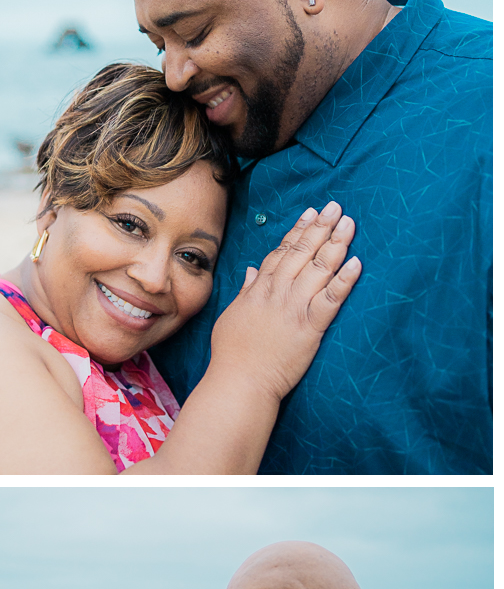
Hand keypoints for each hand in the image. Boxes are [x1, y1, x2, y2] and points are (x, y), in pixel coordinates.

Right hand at [210, 201, 360, 401]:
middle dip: (321, 227)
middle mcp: (278, 293)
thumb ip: (244, 290)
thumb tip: (251, 271)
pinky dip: (345, 281)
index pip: (282, 252)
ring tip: (350, 224)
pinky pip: (332, 300)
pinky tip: (357, 263)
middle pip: (303, 252)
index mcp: (259, 288)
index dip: (299, 230)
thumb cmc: (232, 354)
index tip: (312, 213)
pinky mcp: (310, 328)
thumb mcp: (231, 315)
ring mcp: (295, 308)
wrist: (240, 381)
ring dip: (336, 244)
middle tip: (337, 207)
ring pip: (319, 269)